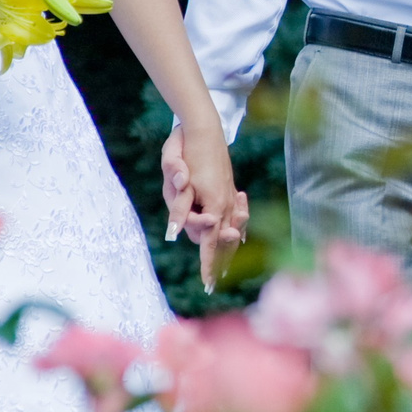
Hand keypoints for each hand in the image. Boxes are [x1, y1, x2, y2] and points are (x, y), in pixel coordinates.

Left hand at [162, 127, 248, 289]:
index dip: (209, 265)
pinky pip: (237, 215)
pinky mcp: (230, 188)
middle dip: (219, 261)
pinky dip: (238, 227)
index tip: (208, 285)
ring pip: (232, 229)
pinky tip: (238, 235)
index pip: (212, 242)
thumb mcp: (175, 175)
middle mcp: (226, 201)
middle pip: (223, 240)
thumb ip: (178, 206)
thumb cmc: (185, 148)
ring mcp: (231, 195)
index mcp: (213, 201)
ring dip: (229, 248)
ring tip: (223, 268)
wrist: (203, 126)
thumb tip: (173, 233)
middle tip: (212, 283)